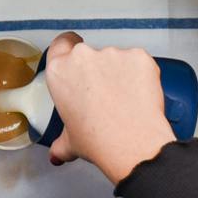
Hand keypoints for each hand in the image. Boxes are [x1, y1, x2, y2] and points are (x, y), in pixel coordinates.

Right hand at [40, 34, 177, 181]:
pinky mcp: (139, 56)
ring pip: (116, 58)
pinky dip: (140, 75)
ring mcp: (113, 53)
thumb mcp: (70, 143)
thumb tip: (58, 153)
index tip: (75, 59)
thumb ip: (60, 143)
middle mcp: (83, 56)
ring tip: (124, 100)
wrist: (132, 143)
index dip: (68, 48)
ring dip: (119, 73)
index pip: (60, 44)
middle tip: (103, 95)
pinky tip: (138, 95)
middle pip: (89, 54)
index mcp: (60, 71)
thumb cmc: (99, 140)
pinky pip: (138, 62)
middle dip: (97, 70)